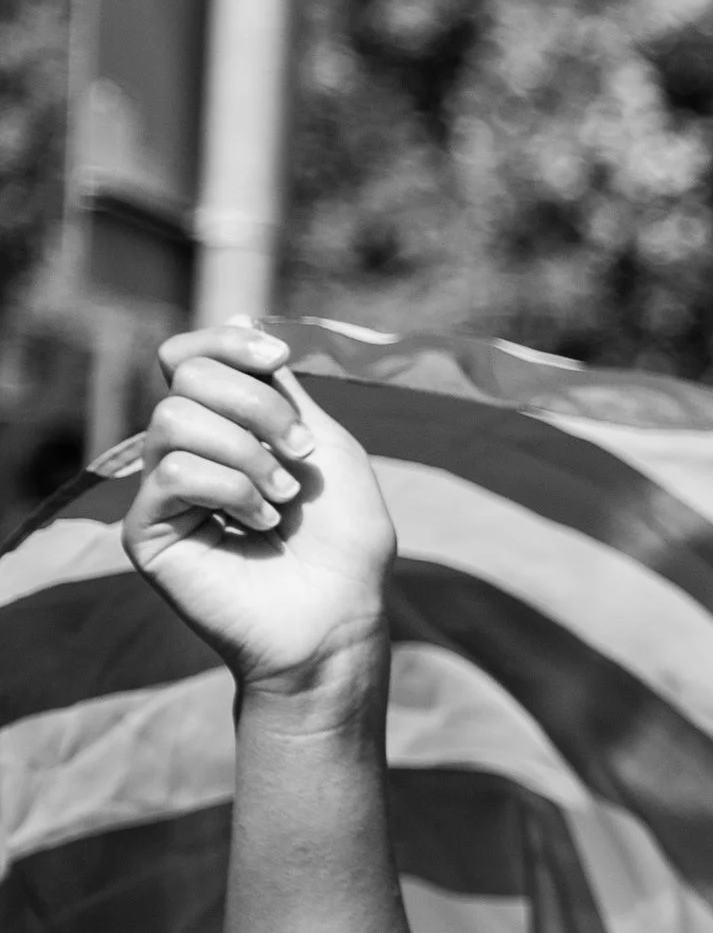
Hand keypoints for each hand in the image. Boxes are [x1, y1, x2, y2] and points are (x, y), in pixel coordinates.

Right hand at [122, 322, 397, 696]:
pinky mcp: (148, 530)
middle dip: (256, 406)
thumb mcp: (325, 444)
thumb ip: (279, 388)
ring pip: (175, 419)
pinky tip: (259, 526)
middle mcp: (188, 451)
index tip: (279, 360)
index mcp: (227, 428)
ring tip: (283, 501)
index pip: (192, 356)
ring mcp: (163, 491)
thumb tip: (239, 316)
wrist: (339, 616)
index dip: (228, 343)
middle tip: (299, 455)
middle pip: (185, 375)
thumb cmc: (345, 540)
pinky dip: (230, 490)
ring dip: (248, 454)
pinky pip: (172, 471)